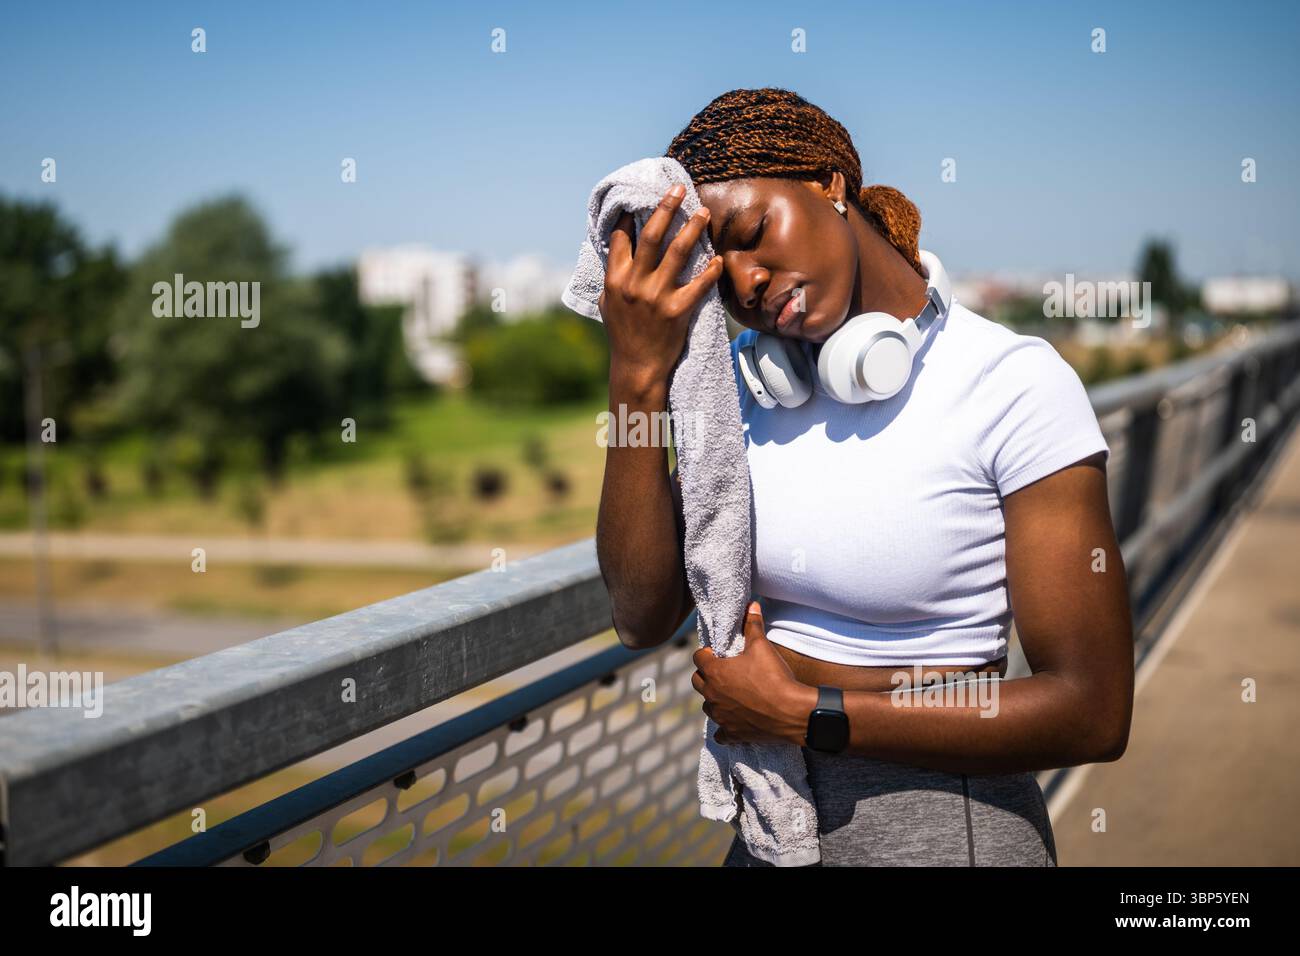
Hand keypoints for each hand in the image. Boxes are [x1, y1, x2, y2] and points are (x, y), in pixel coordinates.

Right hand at [599, 185, 723, 387]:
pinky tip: (719, 259)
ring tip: (703, 212)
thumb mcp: (609, 303)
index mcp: (615, 280)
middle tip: (679, 189)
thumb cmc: (623, 334)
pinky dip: (710, 271)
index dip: (630, 215)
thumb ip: (613, 276)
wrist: (637, 366)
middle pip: (652, 236)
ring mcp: (656, 298)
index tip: (640, 198)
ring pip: (677, 253)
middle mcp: (634, 284)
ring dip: (692, 229)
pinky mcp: (677, 312)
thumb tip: (615, 250)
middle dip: (665, 208)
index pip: (621, 238)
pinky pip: (698, 285)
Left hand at [691, 600, 817, 745]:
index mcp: (715, 673)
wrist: (792, 712)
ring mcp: (721, 716)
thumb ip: (752, 625)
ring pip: (708, 706)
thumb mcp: (762, 646)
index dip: (707, 653)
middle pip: (697, 682)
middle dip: (707, 675)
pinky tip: (735, 721)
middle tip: (724, 671)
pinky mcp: (732, 734)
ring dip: (715, 699)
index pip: (698, 658)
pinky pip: (721, 733)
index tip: (718, 653)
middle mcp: (712, 696)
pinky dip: (725, 728)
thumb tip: (751, 605)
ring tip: (731, 694)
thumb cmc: (774, 677)